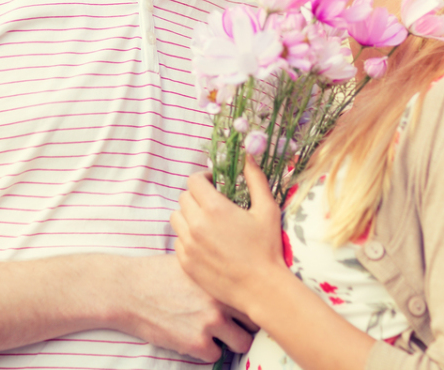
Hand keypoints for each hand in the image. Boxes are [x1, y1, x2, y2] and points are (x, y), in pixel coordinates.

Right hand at [114, 254, 255, 361]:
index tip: (245, 307)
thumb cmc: (157, 274)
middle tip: (230, 323)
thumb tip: (235, 280)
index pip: (254, 295)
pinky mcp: (196, 343)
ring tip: (214, 334)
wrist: (129, 290)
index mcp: (222, 278)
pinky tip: (192, 338)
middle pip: (254, 321)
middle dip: (244, 324)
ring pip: (242, 343)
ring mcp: (211, 322)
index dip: (249, 303)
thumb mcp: (192, 263)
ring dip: (230, 341)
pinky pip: (216, 356)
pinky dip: (206, 351)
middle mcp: (221, 299)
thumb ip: (215, 273)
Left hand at [171, 155, 286, 315]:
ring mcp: (188, 245)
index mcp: (214, 208)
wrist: (261, 288)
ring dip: (188, 215)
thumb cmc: (267, 248)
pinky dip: (187, 237)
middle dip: (197, 196)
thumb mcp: (267, 209)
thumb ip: (255, 179)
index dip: (203, 179)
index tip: (214, 184)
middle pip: (183, 198)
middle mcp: (196, 225)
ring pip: (176, 218)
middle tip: (213, 204)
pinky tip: (205, 243)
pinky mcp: (185, 263)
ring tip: (207, 223)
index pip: (193, 181)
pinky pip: (178, 241)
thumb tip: (247, 156)